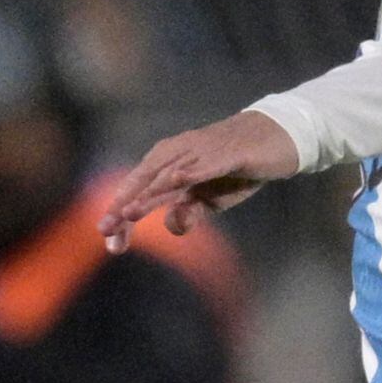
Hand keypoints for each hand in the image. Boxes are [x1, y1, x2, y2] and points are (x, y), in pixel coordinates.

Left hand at [97, 111, 302, 250]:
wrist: (275, 138)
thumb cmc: (236, 168)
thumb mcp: (210, 199)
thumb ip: (188, 212)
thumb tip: (171, 226)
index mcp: (169, 163)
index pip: (138, 189)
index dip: (122, 215)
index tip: (112, 244)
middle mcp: (178, 153)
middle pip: (144, 180)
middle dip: (124, 206)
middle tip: (106, 230)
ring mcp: (201, 151)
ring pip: (168, 173)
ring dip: (148, 194)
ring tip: (129, 213)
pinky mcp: (226, 153)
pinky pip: (204, 164)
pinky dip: (189, 174)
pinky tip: (175, 183)